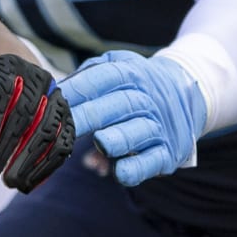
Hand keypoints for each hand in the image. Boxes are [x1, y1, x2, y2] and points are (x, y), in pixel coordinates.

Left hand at [0, 54, 74, 191]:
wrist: (9, 88)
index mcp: (9, 67)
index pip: (2, 91)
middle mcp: (38, 80)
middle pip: (26, 113)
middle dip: (8, 145)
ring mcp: (57, 100)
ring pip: (48, 130)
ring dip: (28, 159)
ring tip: (9, 182)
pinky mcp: (67, 121)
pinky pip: (62, 145)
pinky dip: (46, 167)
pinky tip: (27, 184)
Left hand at [64, 51, 205, 186]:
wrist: (187, 94)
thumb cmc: (134, 83)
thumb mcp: (116, 65)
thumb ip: (85, 77)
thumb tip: (52, 95)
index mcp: (129, 73)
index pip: (100, 79)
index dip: (74, 91)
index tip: (50, 101)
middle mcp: (146, 98)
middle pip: (116, 106)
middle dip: (85, 116)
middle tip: (59, 126)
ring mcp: (158, 126)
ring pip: (136, 134)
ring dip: (114, 140)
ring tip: (99, 143)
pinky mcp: (168, 153)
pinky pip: (149, 163)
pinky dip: (133, 169)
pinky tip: (117, 171)